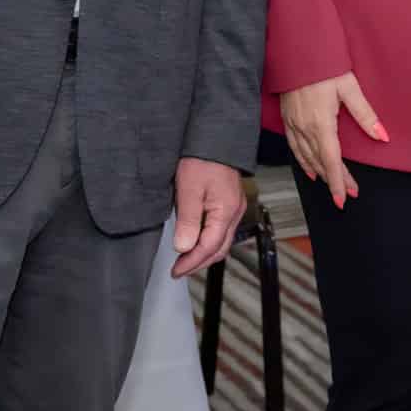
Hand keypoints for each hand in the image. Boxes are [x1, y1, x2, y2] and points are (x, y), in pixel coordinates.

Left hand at [170, 159, 245, 278]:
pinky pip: (222, 231)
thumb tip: (183, 248)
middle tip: (179, 270)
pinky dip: (209, 242)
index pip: (209, 247)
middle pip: (220, 249)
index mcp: (226, 212)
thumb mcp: (189, 190)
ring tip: (184, 259)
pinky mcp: (230, 203)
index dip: (191, 263)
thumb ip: (188, 221)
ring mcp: (235, 208)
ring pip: (222, 241)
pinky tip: (195, 241)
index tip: (175, 271)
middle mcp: (235, 213)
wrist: (216, 138)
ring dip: (204, 254)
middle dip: (199, 263)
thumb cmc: (202, 160)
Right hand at [278, 71, 385, 208]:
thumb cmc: (324, 65)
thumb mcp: (350, 87)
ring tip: (333, 185)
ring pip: (307, 157)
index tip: (345, 198)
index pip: (332, 160)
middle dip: (335, 180)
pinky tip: (310, 168)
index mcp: (321, 123)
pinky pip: (294, 147)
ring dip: (321, 173)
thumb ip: (365, 115)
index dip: (339, 182)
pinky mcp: (287, 119)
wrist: (297, 49)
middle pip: (321, 162)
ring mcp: (293, 124)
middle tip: (348, 194)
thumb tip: (382, 135)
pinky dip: (303, 161)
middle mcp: (305, 127)